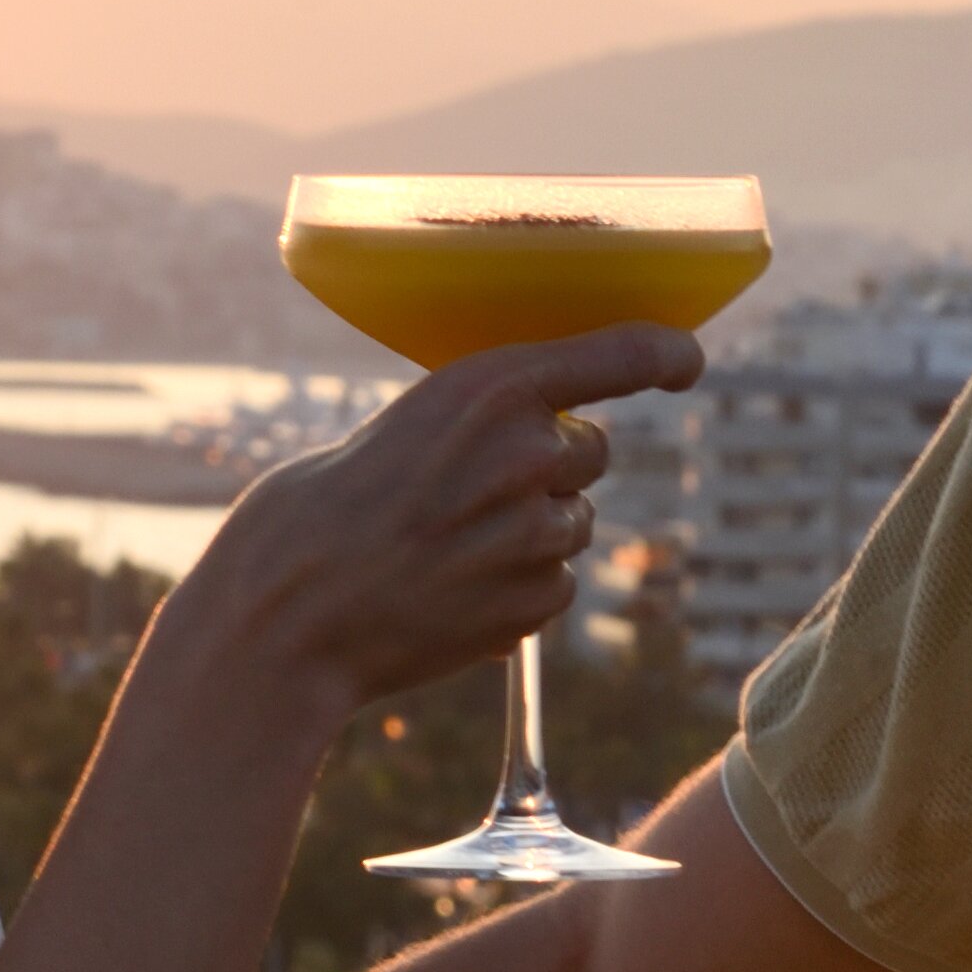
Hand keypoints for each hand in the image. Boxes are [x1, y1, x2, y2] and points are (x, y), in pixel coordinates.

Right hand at [184, 324, 701, 707]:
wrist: (286, 620)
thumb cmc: (315, 516)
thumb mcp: (396, 430)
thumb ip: (472, 428)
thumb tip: (537, 445)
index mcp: (486, 387)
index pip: (618, 352)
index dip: (664, 353)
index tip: (685, 361)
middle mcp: (526, 452)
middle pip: (590, 451)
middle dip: (549, 467)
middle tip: (471, 490)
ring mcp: (535, 532)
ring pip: (573, 523)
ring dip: (530, 534)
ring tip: (444, 551)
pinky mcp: (534, 603)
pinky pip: (557, 586)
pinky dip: (518, 592)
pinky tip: (451, 593)